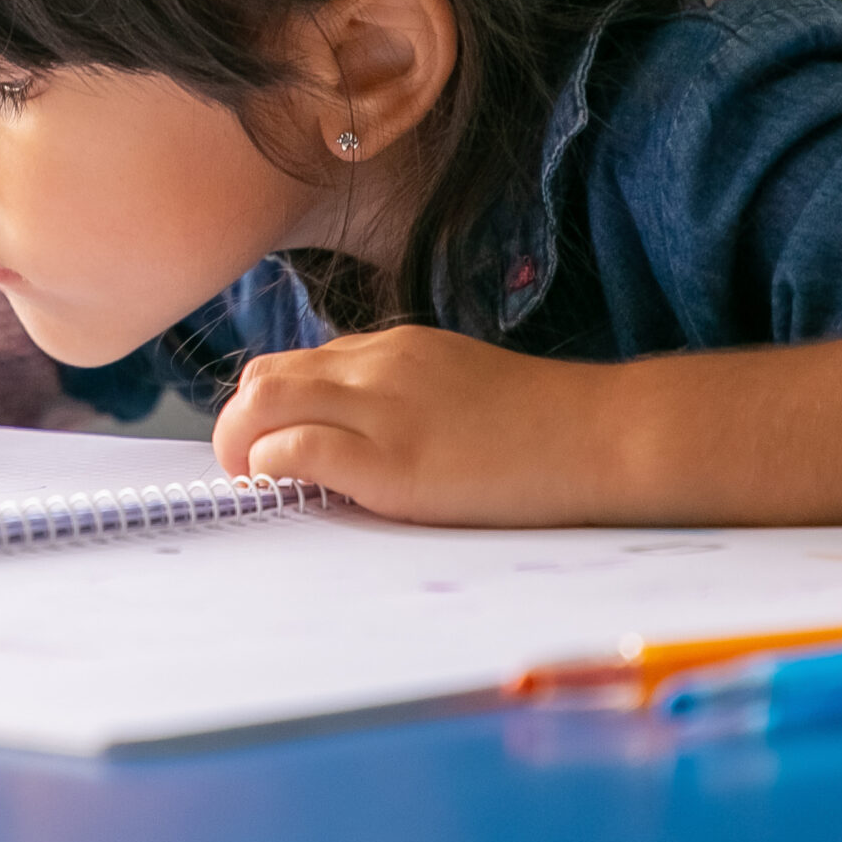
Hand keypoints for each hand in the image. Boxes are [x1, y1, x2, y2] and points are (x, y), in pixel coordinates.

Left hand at [209, 325, 618, 524]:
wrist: (604, 436)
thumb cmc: (543, 427)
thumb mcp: (459, 385)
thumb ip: (402, 396)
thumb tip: (353, 434)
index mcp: (393, 348)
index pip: (296, 364)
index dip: (271, 410)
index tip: (273, 448)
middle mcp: (377, 366)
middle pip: (263, 377)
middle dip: (238, 426)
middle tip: (249, 471)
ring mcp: (383, 409)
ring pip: (261, 403)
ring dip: (239, 446)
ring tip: (256, 484)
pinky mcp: (391, 461)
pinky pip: (295, 450)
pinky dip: (271, 469)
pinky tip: (288, 493)